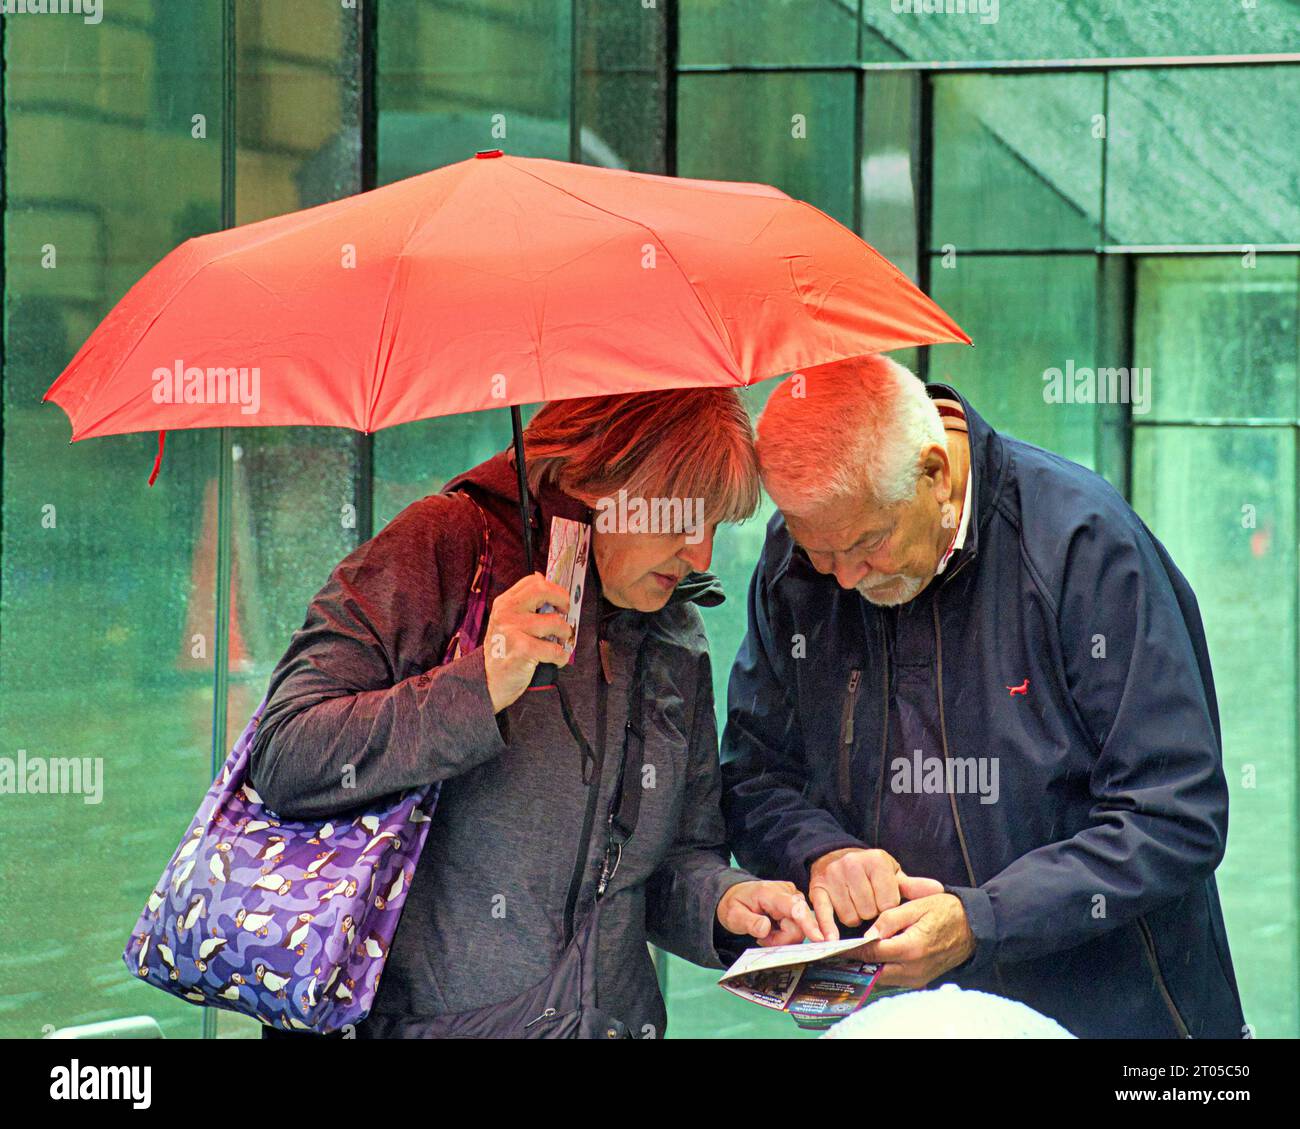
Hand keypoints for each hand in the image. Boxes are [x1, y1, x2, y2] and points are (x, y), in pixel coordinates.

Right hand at [482, 573, 572, 712]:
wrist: (488, 681)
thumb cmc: (504, 651)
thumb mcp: (507, 622)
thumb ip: (523, 603)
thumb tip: (542, 578)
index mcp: (504, 603)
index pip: (533, 581)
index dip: (554, 588)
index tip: (561, 600)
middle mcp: (506, 612)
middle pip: (543, 590)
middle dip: (563, 599)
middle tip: (567, 612)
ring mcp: (513, 630)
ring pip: (555, 622)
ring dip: (565, 635)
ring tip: (561, 643)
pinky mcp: (522, 650)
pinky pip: (555, 649)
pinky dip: (561, 656)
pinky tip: (557, 660)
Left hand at [717, 881, 824, 946]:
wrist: (737, 896)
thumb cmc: (736, 905)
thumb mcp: (734, 915)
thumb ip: (749, 922)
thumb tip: (765, 928)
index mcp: (770, 893)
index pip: (793, 908)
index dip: (807, 923)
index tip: (819, 938)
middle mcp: (786, 892)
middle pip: (798, 924)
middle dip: (781, 939)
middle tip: (762, 938)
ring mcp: (793, 898)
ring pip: (799, 929)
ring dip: (782, 938)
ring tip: (765, 933)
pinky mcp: (796, 905)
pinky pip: (798, 927)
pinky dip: (785, 934)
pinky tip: (773, 930)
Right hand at [807, 847, 944, 940]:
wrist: (836, 856)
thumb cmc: (870, 871)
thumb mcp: (892, 874)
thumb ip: (913, 886)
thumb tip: (939, 890)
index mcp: (876, 861)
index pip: (888, 902)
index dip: (888, 908)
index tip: (884, 903)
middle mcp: (853, 865)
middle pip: (869, 911)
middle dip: (871, 915)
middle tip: (869, 907)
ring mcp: (833, 877)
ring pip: (850, 916)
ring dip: (854, 919)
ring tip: (855, 907)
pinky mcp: (817, 889)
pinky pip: (823, 914)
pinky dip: (827, 929)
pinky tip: (830, 940)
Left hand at [851, 892, 974, 987]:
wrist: (973, 927)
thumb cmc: (946, 911)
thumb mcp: (916, 906)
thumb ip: (889, 919)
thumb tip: (868, 934)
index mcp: (911, 948)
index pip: (873, 952)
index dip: (854, 949)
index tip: (837, 945)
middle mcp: (914, 968)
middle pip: (875, 971)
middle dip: (859, 961)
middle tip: (843, 950)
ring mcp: (918, 977)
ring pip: (884, 977)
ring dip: (870, 966)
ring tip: (857, 951)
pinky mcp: (921, 979)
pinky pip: (895, 978)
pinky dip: (883, 969)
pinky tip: (877, 955)